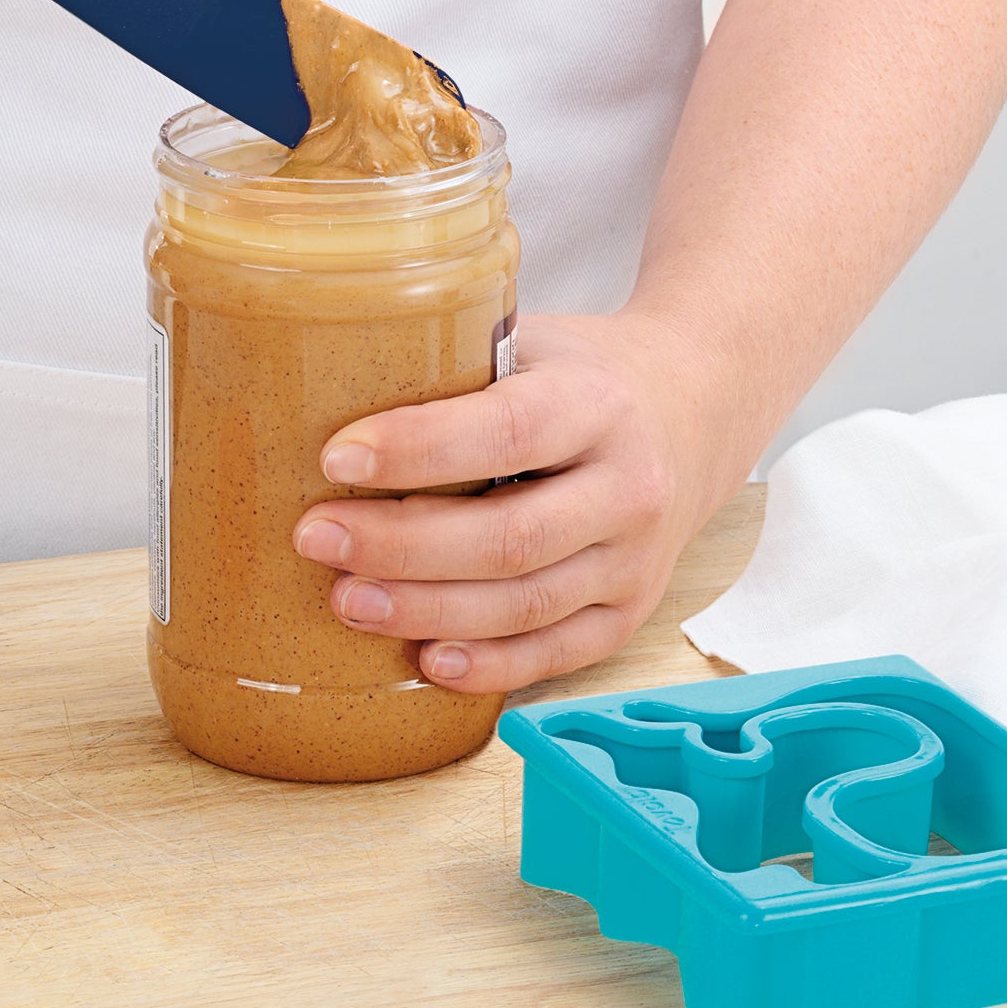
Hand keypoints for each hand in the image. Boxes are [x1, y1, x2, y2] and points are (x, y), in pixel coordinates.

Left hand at [291, 312, 745, 695]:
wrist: (692, 409)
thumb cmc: (577, 374)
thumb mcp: (529, 341)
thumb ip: (451, 361)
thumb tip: (314, 376)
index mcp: (598, 404)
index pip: (506, 432)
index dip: (418, 449)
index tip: (336, 457)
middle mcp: (629, 487)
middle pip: (509, 536)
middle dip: (401, 547)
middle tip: (315, 538)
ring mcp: (636, 560)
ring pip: (526, 604)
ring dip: (427, 612)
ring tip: (345, 601)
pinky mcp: (629, 612)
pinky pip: (556, 653)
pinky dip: (488, 666)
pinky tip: (424, 662)